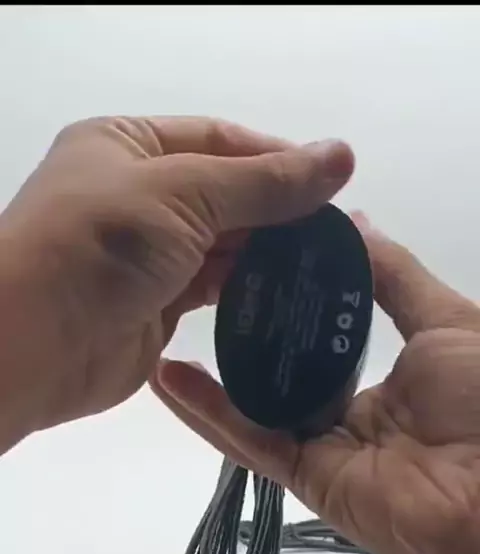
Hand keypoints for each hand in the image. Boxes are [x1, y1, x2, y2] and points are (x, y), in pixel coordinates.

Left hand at [0, 116, 352, 447]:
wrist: (34, 345)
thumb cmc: (99, 246)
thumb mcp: (183, 195)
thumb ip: (263, 183)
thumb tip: (340, 157)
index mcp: (126, 146)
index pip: (217, 140)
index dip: (276, 158)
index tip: (332, 181)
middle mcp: (135, 195)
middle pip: (224, 195)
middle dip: (277, 211)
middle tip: (337, 232)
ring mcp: (145, 254)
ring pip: (221, 245)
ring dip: (266, 254)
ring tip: (325, 265)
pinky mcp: (155, 305)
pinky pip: (211, 289)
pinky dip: (246, 290)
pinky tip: (287, 294)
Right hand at [153, 214, 479, 553]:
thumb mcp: (446, 318)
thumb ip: (395, 275)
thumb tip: (353, 220)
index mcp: (382, 378)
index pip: (318, 337)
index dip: (284, 299)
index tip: (245, 255)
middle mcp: (346, 414)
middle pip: (279, 373)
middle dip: (237, 333)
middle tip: (192, 286)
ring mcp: (323, 449)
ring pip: (253, 409)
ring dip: (207, 378)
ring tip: (161, 330)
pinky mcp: (306, 478)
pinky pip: (252, 442)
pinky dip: (210, 412)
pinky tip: (172, 378)